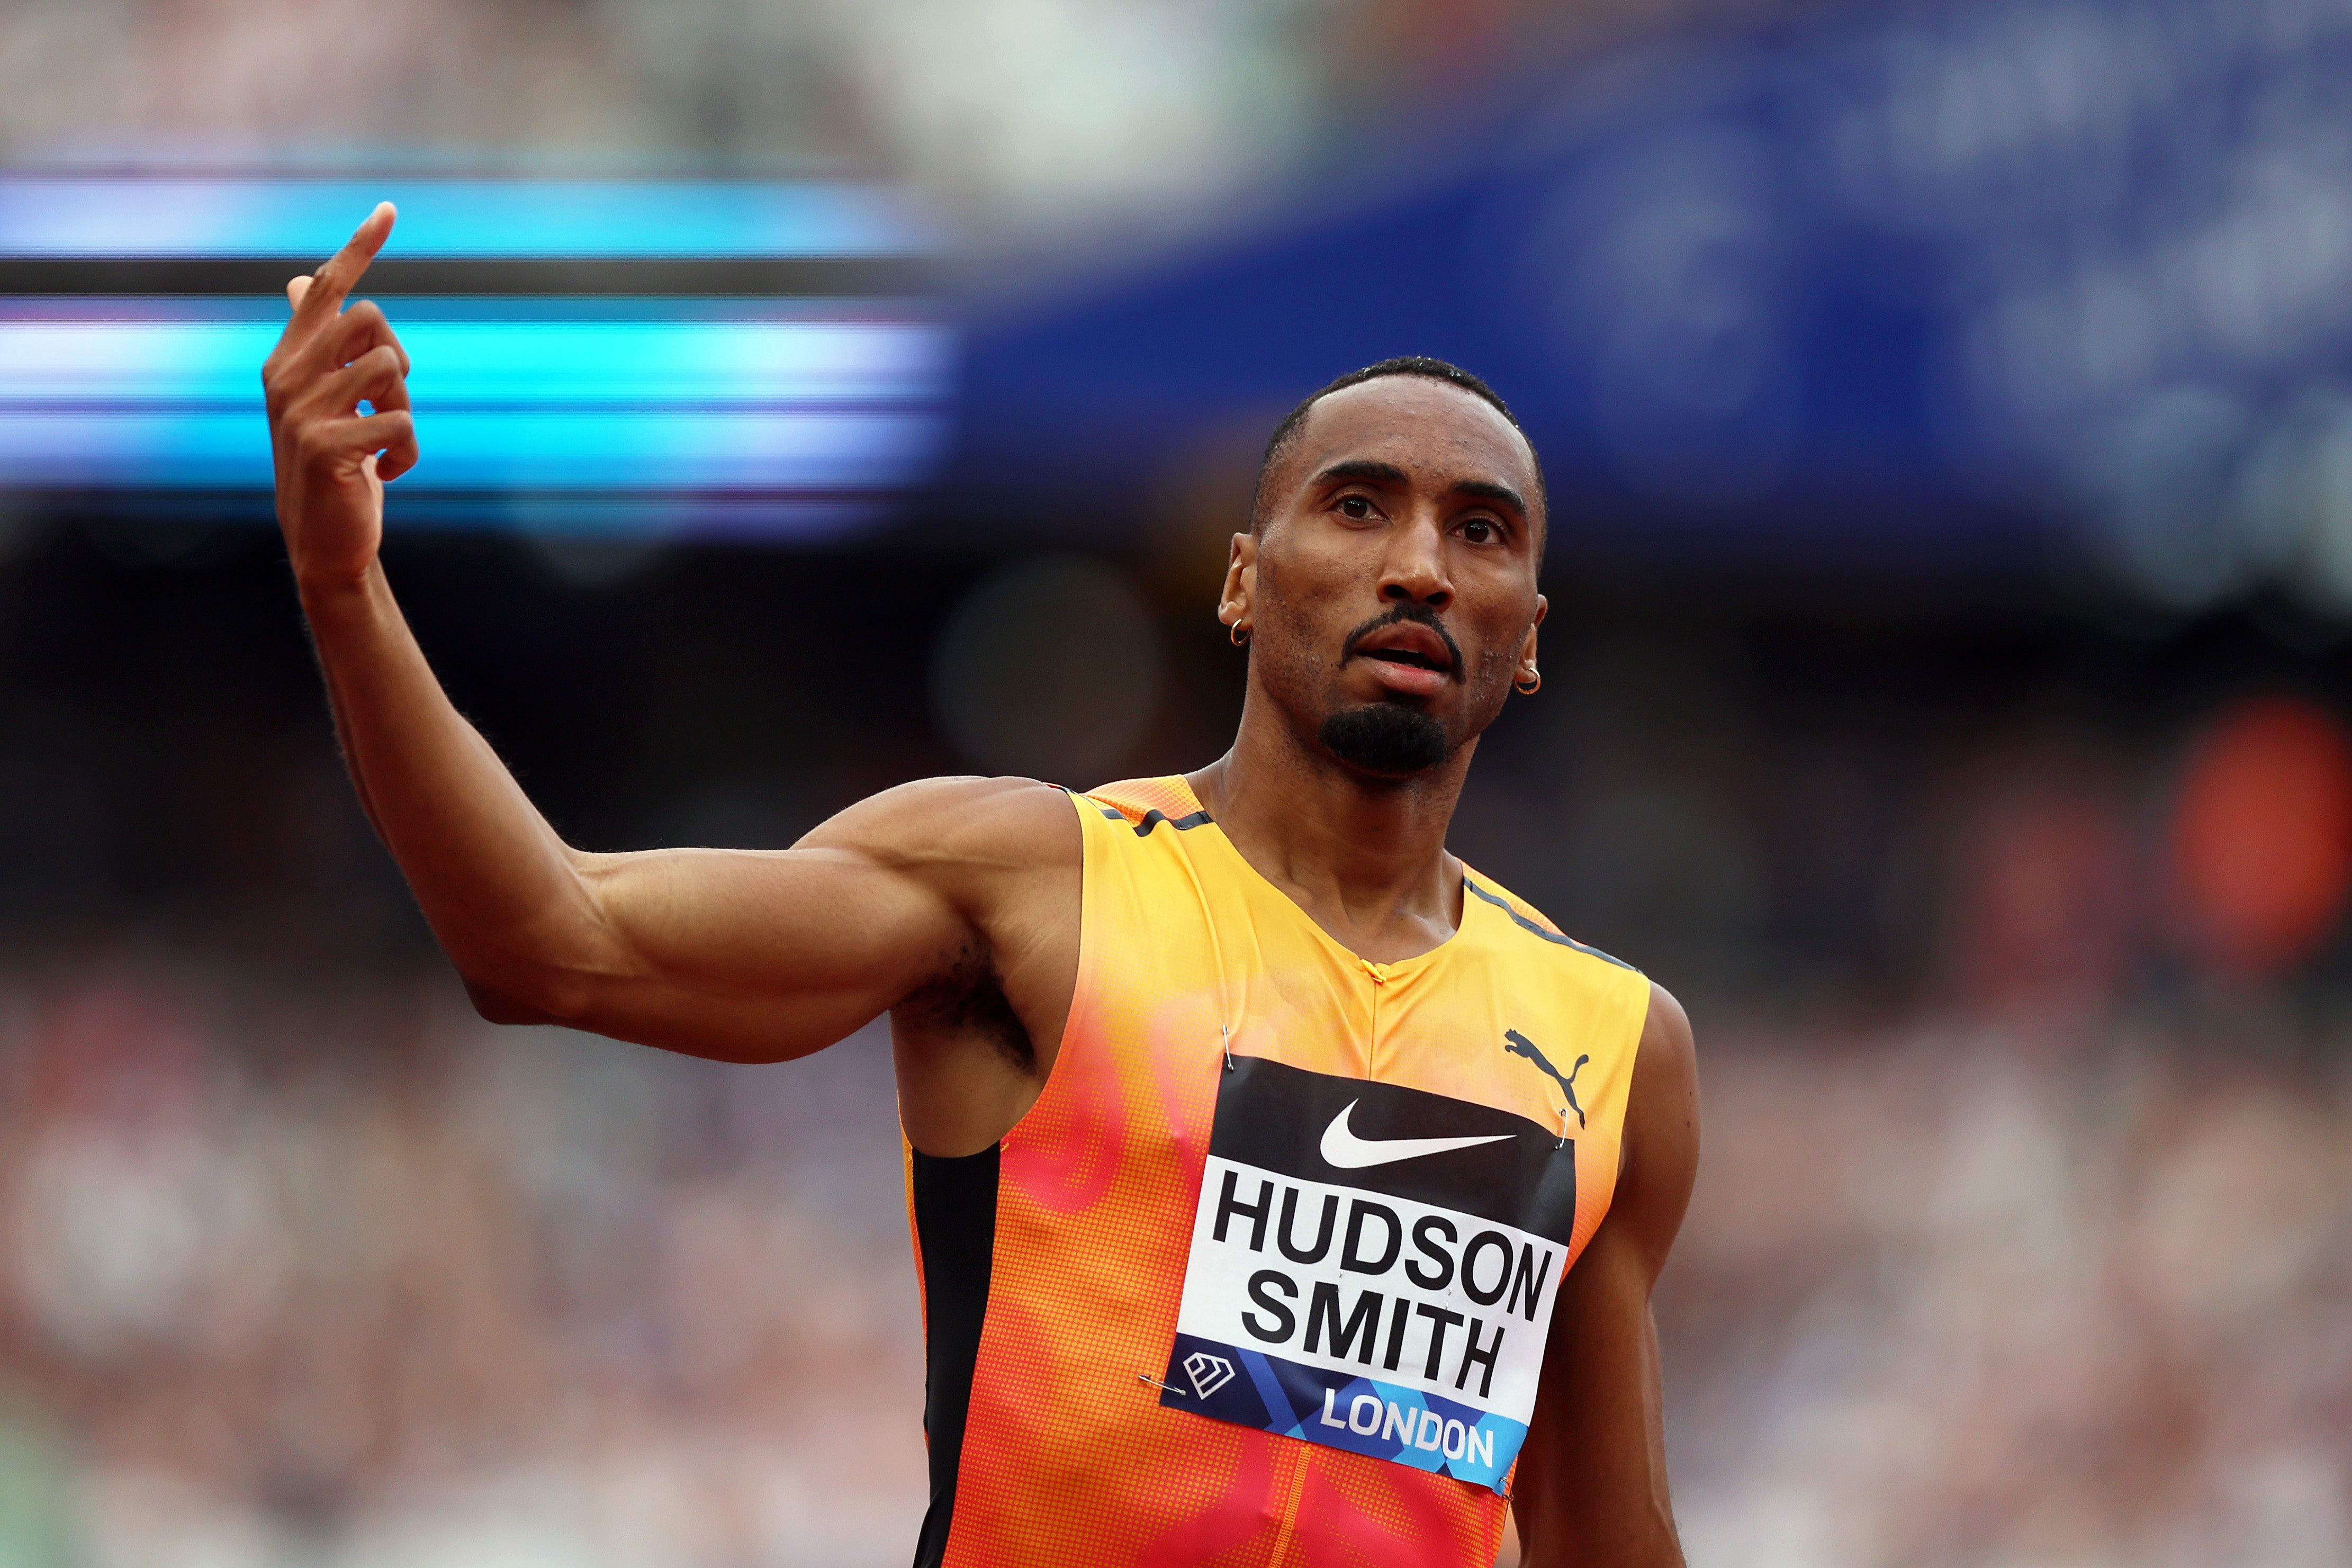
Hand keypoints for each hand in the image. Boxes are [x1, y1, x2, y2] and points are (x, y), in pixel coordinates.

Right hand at [262, 202, 416, 586]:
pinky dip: (407, 454)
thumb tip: (305, 280)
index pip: (327, 288)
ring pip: (390, 369)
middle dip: (399, 363)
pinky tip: (386, 475)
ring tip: (381, 443)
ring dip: (404, 411)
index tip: (389, 209)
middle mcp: (286, 375)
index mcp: (289, 359)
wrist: (323, 541)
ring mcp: (301, 410)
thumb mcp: (322, 399)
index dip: (359, 247)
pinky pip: (399, 423)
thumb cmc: (333, 465)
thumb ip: (316, 344)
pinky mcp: (325, 445)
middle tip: (386, 407)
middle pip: (372, 320)